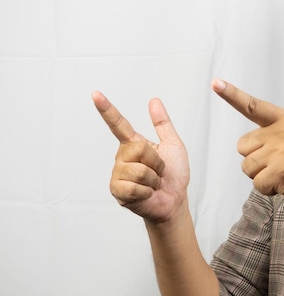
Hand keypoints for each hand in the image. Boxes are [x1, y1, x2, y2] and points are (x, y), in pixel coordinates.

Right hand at [92, 92, 189, 223]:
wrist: (175, 200)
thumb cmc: (174, 174)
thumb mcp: (173, 145)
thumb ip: (163, 124)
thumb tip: (154, 101)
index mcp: (134, 144)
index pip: (118, 125)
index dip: (107, 110)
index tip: (95, 94)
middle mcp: (122, 157)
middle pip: (138, 149)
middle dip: (156, 162)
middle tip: (159, 171)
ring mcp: (118, 174)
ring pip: (138, 170)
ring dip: (153, 178)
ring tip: (153, 183)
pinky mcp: (117, 191)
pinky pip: (134, 186)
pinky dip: (147, 191)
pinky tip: (146, 194)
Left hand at [212, 71, 283, 208]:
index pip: (254, 106)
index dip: (232, 94)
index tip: (216, 83)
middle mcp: (282, 131)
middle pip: (243, 146)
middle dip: (257, 160)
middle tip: (281, 163)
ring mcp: (282, 151)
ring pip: (247, 167)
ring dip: (262, 176)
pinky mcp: (281, 171)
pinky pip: (257, 183)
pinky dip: (269, 189)